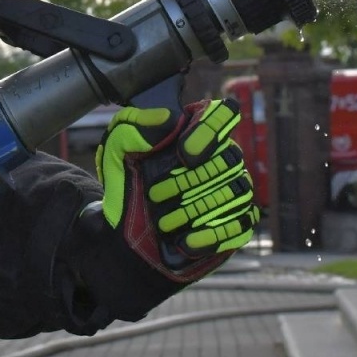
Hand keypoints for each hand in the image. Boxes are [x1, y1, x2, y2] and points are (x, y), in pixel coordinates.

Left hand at [95, 98, 258, 283]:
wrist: (125, 232)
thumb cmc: (126, 184)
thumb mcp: (116, 151)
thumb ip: (133, 127)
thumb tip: (168, 119)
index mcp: (195, 132)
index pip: (223, 114)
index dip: (211, 129)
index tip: (184, 152)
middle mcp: (221, 158)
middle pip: (229, 158)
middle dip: (190, 180)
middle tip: (154, 194)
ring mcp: (232, 191)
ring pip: (237, 192)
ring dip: (197, 209)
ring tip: (164, 222)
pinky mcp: (235, 223)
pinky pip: (240, 225)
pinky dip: (212, 235)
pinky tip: (184, 241)